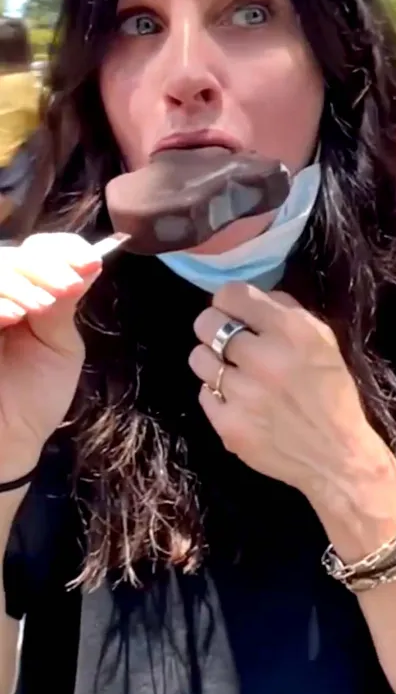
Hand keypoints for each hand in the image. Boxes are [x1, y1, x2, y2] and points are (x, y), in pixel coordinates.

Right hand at [0, 233, 101, 480]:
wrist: (6, 444)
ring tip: (39, 308)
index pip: (39, 250)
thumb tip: (89, 263)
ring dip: (19, 281)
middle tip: (68, 287)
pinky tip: (11, 317)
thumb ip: (65, 304)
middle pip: (12, 254)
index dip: (63, 249)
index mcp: (25, 293)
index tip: (89, 263)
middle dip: (45, 266)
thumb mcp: (59, 345)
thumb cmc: (32, 398)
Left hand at [189, 282, 395, 505]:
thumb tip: (254, 299)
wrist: (336, 454)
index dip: (231, 300)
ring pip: (198, 358)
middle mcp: (262, 358)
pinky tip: (240, 400)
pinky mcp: (227, 424)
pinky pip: (204, 393)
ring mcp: (241, 394)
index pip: (232, 294)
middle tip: (229, 340)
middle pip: (207, 322)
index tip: (237, 312)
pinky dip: (219, 394)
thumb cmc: (333, 392)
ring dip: (213, 360)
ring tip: (233, 372)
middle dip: (215, 327)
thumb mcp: (324, 340)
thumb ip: (288, 311)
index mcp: (290, 331)